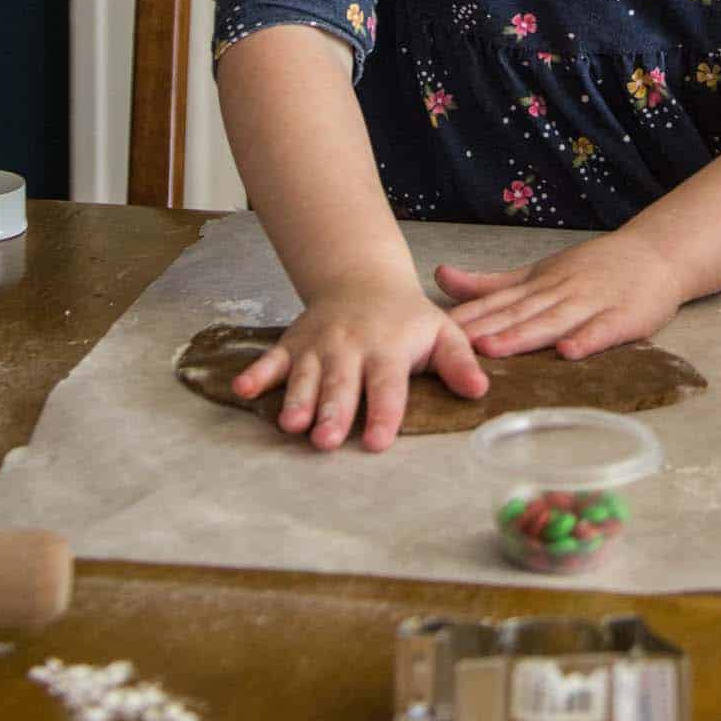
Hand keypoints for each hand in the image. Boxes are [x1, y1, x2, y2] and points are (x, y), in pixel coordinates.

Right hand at [230, 277, 487, 452]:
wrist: (362, 278)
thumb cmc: (407, 318)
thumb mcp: (442, 331)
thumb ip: (459, 362)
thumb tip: (480, 391)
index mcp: (389, 348)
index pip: (388, 386)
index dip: (383, 414)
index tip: (378, 441)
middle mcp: (351, 347)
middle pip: (342, 385)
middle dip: (333, 413)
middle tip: (326, 441)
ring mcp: (319, 346)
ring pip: (306, 377)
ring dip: (298, 401)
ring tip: (291, 426)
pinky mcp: (293, 344)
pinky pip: (272, 359)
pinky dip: (257, 373)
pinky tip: (241, 389)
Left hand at [435, 230, 685, 360]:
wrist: (655, 254)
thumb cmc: (593, 268)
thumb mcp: (537, 271)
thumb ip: (491, 283)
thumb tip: (440, 276)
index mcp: (538, 284)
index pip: (497, 302)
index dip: (466, 317)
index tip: (433, 331)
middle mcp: (560, 292)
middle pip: (518, 313)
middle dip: (485, 329)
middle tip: (451, 346)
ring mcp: (592, 304)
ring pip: (552, 322)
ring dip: (523, 336)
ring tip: (493, 349)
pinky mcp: (623, 318)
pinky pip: (603, 330)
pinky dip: (587, 340)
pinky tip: (569, 352)